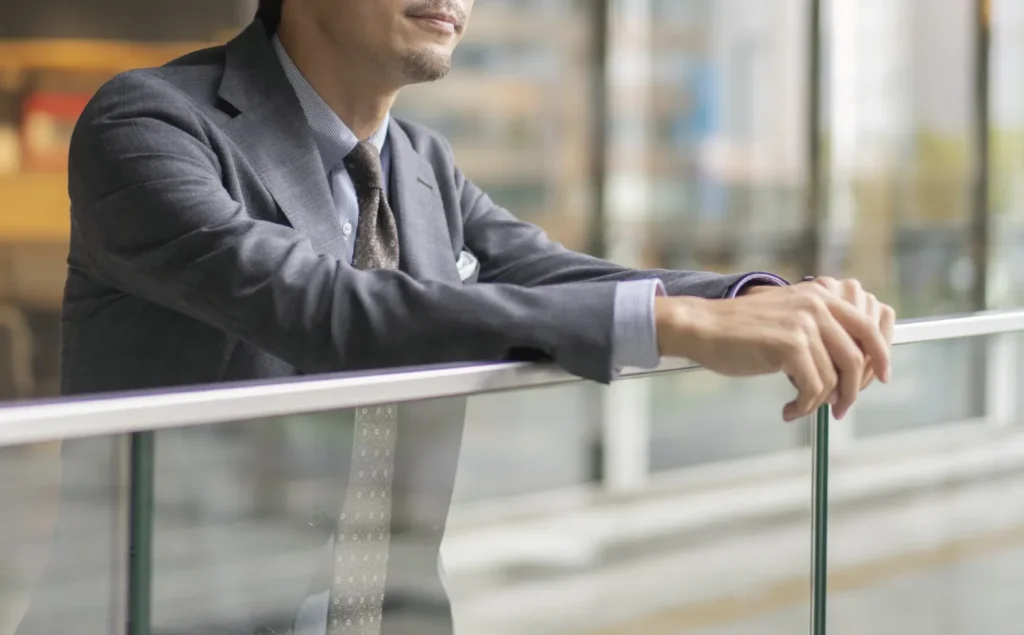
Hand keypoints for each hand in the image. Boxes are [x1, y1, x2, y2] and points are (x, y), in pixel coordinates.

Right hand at [655, 279, 893, 421]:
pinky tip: (788, 410)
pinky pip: (812, 388)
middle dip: (851, 390)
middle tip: (839, 409)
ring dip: (818, 402)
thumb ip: (818, 329)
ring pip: (833, 378)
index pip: (867, 326)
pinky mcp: (790, 345)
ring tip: (799, 408)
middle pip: (856, 357)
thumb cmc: (739, 329)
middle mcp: (817, 306)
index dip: (880, 355)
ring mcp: (804, 325)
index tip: (880, 377)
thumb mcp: (787, 317)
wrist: (704, 327)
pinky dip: (804, 406)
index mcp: (820, 296)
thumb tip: (845, 368)